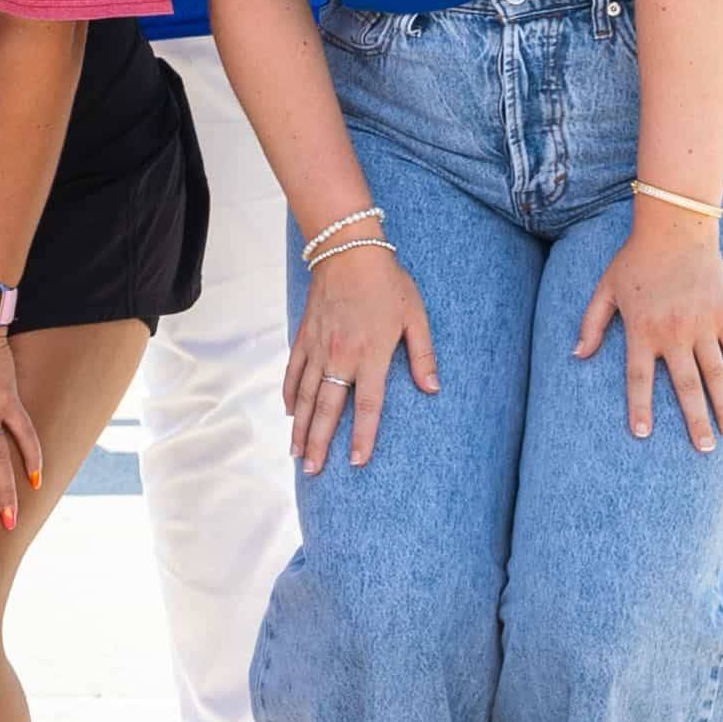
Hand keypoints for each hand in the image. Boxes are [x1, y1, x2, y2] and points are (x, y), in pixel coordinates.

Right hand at [288, 241, 437, 472]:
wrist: (346, 250)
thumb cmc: (387, 283)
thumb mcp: (415, 317)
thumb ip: (423, 356)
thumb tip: (433, 389)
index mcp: (371, 355)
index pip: (368, 406)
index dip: (363, 436)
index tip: (357, 462)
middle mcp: (341, 356)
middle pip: (327, 409)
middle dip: (319, 443)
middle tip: (311, 471)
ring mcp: (318, 347)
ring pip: (305, 395)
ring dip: (300, 426)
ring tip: (296, 453)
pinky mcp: (305, 336)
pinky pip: (293, 371)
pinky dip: (290, 394)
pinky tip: (289, 413)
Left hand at [578, 210, 722, 447]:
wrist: (675, 228)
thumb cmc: (635, 259)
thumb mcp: (605, 289)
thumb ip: (592, 323)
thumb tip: (577, 354)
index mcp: (641, 330)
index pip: (638, 379)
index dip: (640, 407)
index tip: (643, 434)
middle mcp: (673, 334)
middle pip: (685, 386)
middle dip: (695, 421)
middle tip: (704, 450)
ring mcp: (702, 325)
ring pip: (715, 375)